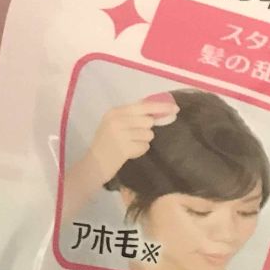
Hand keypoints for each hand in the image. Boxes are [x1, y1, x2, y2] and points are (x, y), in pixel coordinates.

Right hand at [61, 97, 177, 221]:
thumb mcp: (114, 124)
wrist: (94, 164)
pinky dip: (140, 150)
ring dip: (143, 141)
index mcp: (115, 111)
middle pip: (148, 120)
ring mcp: (120, 134)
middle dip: (147, 129)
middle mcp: (117, 120)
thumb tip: (156, 114)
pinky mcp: (125, 148)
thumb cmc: (107, 144)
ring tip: (129, 145)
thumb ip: (132, 117)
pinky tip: (129, 153)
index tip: (175, 108)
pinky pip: (145, 146)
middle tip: (134, 136)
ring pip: (148, 134)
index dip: (160, 106)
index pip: (143, 106)